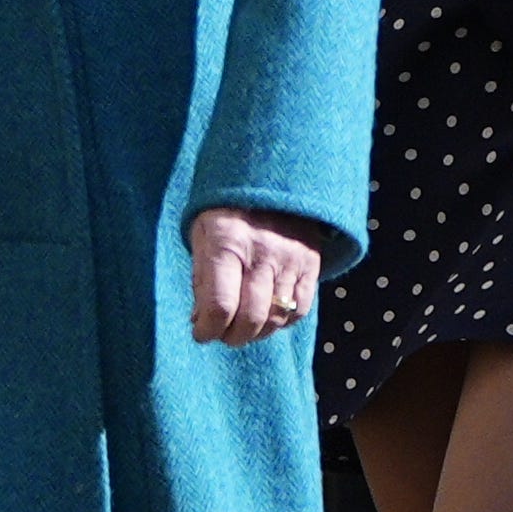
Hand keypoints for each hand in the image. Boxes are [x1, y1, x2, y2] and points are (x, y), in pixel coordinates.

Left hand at [189, 205, 330, 345]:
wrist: (272, 175)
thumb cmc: (227, 210)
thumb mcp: (203, 235)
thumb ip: (202, 280)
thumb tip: (201, 322)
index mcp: (227, 242)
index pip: (220, 305)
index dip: (208, 330)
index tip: (201, 334)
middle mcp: (262, 252)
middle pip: (251, 318)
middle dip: (232, 336)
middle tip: (223, 334)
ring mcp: (290, 259)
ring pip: (276, 318)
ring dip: (257, 333)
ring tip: (244, 327)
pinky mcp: (311, 263)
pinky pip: (300, 309)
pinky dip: (282, 322)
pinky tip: (269, 315)